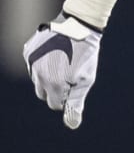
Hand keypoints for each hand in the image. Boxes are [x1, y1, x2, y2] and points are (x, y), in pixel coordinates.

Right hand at [23, 15, 102, 129]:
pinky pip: (33, 65)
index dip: (66, 98)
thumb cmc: (85, 56)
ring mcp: (31, 62)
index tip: (75, 86)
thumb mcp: (85, 81)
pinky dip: (42, 64)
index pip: (54, 104)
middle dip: (55, 89)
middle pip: (43, 94)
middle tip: (69, 75)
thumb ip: (76, 103)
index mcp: (52, 85)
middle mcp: (37, 75)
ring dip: (48, 77)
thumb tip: (72, 124)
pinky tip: (54, 55)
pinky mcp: (28, 51)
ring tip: (63, 64)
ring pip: (37, 80)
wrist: (77, 27)